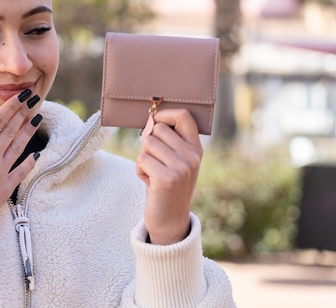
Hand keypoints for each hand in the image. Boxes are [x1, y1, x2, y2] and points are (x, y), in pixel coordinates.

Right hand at [0, 91, 41, 232]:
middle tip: (34, 99)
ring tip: (38, 117)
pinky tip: (37, 153)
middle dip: (23, 113)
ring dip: (29, 131)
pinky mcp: (5, 188)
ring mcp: (0, 173)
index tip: (21, 96)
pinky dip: (30, 161)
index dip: (10, 106)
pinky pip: (21, 171)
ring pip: (19, 147)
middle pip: (10, 130)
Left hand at [135, 108, 202, 244]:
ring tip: (152, 173)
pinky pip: (141, 159)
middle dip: (148, 143)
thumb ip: (167, 141)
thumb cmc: (166, 186)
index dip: (165, 114)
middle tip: (154, 162)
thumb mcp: (175, 162)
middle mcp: (192, 156)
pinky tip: (149, 182)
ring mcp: (181, 167)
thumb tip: (151, 120)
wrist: (170, 221)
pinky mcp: (167, 178)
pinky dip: (139, 170)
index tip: (154, 121)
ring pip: (147, 143)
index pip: (183, 116)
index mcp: (196, 149)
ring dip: (143, 158)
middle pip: (158, 129)